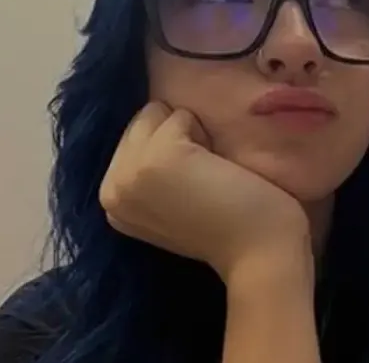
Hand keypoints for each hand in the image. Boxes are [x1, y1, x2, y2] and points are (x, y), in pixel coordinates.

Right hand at [99, 102, 308, 280]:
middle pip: (141, 121)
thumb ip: (149, 173)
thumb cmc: (225, 227)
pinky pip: (180, 115)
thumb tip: (154, 124)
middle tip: (200, 177)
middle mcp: (110, 187)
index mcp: (111, 199)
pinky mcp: (158, 157)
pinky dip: (203, 132)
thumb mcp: (168, 202)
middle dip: (174, 136)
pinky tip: (216, 168)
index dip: (166, 149)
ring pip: (157, 113)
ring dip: (189, 133)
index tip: (188, 185)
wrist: (257, 254)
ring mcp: (130, 172)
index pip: (132, 138)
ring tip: (207, 172)